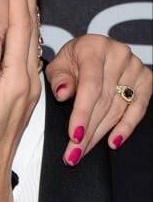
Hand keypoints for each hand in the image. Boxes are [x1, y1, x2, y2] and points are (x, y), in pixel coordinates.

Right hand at [0, 0, 40, 186]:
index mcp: (14, 82)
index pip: (17, 28)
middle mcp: (26, 81)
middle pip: (30, 27)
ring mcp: (27, 86)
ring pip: (31, 38)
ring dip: (28, 7)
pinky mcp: (22, 92)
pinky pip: (27, 51)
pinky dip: (25, 27)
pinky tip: (21, 20)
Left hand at [45, 34, 151, 163]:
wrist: (90, 51)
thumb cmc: (72, 60)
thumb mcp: (58, 65)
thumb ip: (59, 78)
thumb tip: (62, 93)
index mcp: (93, 48)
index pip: (90, 87)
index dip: (82, 114)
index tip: (74, 137)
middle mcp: (118, 54)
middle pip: (104, 102)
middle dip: (87, 132)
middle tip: (73, 153)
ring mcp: (134, 67)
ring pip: (117, 109)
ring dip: (100, 134)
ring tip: (83, 151)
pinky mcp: (145, 79)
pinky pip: (138, 109)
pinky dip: (125, 127)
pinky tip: (113, 141)